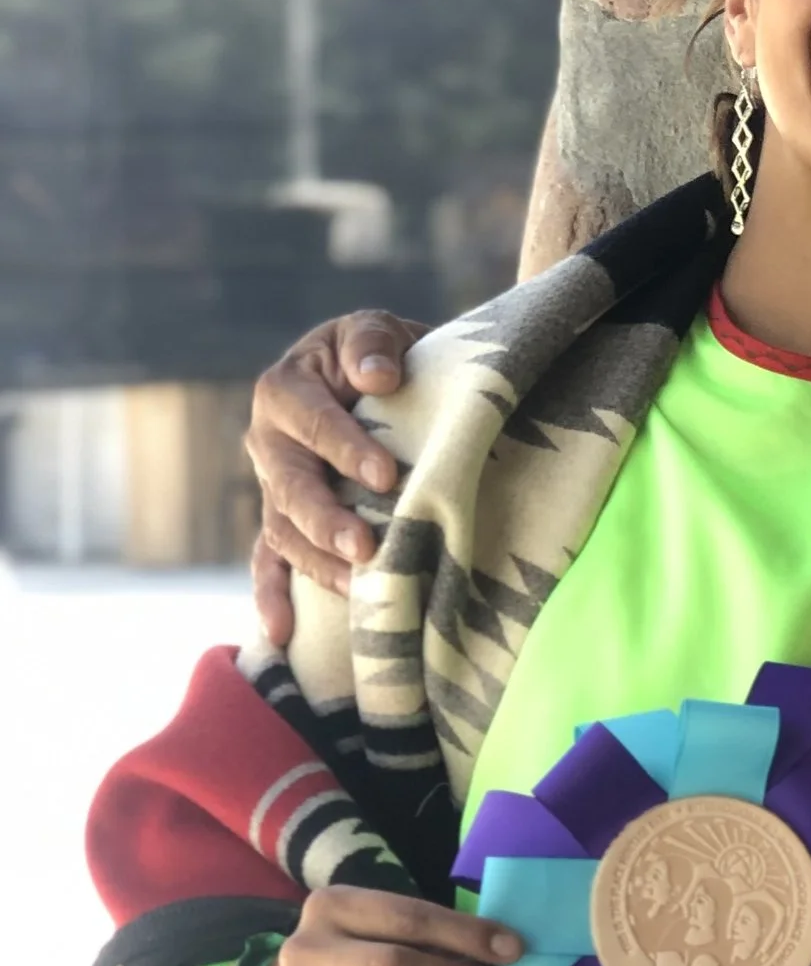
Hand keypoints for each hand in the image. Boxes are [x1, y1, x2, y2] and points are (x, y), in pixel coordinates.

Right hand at [245, 312, 430, 642]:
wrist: (380, 383)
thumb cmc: (380, 357)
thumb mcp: (377, 331)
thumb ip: (371, 343)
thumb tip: (377, 377)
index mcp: (285, 390)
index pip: (314, 422)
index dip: (348, 448)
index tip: (386, 475)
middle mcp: (270, 442)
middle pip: (290, 485)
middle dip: (327, 518)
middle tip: (366, 546)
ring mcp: (272, 487)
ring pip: (283, 530)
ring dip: (316, 563)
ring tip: (357, 589)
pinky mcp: (283, 522)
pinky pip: (270, 562)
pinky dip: (272, 597)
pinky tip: (281, 634)